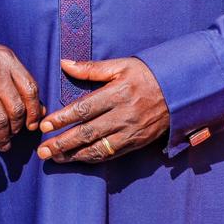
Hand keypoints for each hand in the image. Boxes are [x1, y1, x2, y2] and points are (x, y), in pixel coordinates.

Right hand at [0, 38, 42, 151]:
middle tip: (13, 135)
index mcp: (7, 59)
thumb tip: (40, 110)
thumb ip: (19, 80)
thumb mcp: (0, 59)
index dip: (34, 112)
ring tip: (2, 144)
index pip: (30, 89)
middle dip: (17, 128)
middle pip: (16, 108)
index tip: (31, 125)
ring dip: (3, 138)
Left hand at [36, 58, 169, 163]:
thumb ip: (91, 68)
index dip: (62, 119)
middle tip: (42, 150)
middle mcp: (122, 116)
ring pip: (98, 148)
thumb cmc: (147, 74)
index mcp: (116, 94)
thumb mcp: (120, 66)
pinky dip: (94, 158)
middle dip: (63, 143)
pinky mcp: (137, 142)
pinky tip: (79, 159)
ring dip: (75, 155)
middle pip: (87, 132)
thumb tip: (65, 63)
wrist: (180, 92)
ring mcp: (130, 132)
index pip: (83, 109)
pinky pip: (112, 154)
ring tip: (55, 158)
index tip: (44, 126)